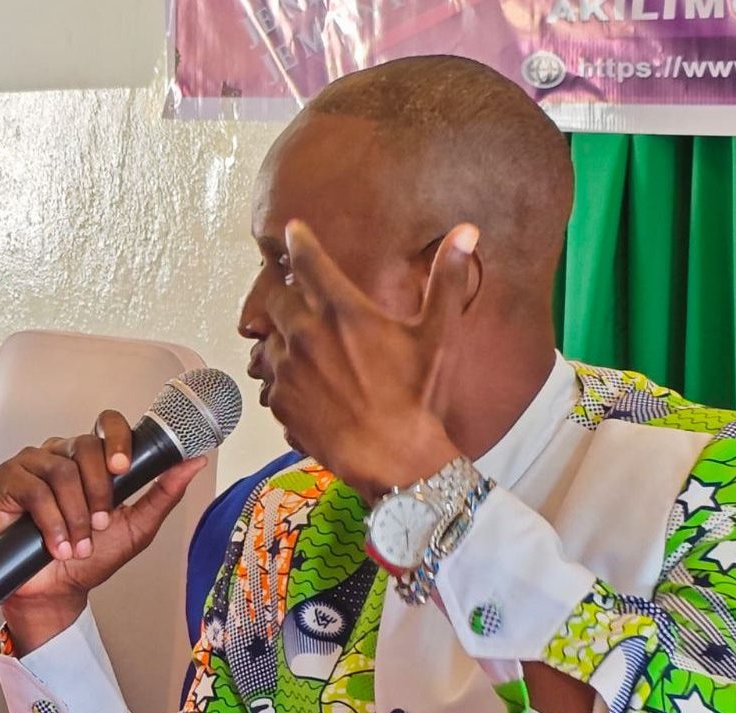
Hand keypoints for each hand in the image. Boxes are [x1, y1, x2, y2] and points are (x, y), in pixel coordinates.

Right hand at [0, 412, 208, 652]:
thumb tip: (194, 461)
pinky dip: (50, 522)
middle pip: (85, 447)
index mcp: (92, 458)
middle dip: (98, 493)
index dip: (117, 440)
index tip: (122, 468)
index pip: (107, 424)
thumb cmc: (91, 558)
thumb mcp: (137, 527)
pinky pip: (34, 490)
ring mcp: (32, 464)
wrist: (55, 591)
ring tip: (77, 545)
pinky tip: (55, 545)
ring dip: (74, 516)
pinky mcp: (8, 480)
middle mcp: (61, 453)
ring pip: (61, 471)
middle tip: (99, 526)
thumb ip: (163, 494)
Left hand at [262, 220, 474, 500]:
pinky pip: (271, 379)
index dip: (298, 242)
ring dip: (281, 338)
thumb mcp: (438, 335)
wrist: (392, 457)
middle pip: (276, 298)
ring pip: (269, 340)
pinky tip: (306, 386)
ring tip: (304, 348)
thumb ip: (447, 280)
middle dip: (285, 294)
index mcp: (342, 311)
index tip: (291, 232)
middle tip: (297, 298)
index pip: (308, 261)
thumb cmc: (417, 396)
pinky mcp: (279, 401)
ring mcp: (288, 370)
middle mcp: (306, 335)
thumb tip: (466, 232)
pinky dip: (283, 377)